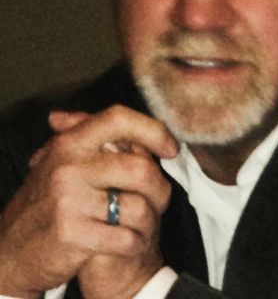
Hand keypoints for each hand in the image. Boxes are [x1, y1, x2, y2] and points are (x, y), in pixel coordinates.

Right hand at [0, 106, 177, 297]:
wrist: (11, 250)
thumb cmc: (46, 201)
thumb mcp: (59, 160)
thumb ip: (87, 137)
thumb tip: (112, 120)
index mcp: (70, 142)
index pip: (119, 119)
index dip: (153, 130)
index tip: (170, 147)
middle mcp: (69, 166)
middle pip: (140, 169)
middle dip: (160, 188)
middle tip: (160, 198)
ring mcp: (70, 201)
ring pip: (139, 207)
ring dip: (150, 220)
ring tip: (142, 223)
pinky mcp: (73, 234)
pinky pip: (127, 238)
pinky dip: (135, 243)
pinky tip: (128, 242)